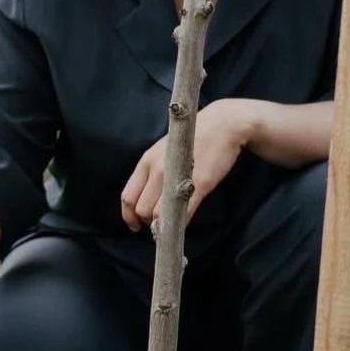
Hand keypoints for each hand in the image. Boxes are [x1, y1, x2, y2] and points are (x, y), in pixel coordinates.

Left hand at [120, 99, 254, 231]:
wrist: (222, 125)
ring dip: (164, 224)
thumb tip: (145, 197)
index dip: (129, 216)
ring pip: (159, 214)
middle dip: (148, 221)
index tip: (135, 225)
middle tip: (159, 223)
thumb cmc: (193, 139)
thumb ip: (152, 172)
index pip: (127, 196)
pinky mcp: (199, 184)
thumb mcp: (164, 151)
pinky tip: (184, 221)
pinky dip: (182, 222)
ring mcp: (177, 177)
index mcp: (147, 161)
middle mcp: (158, 169)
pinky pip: (184, 213)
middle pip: (141, 209)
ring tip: (172, 221)